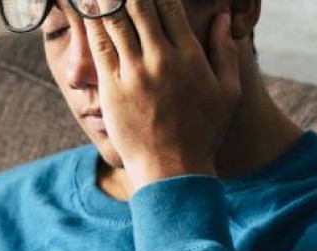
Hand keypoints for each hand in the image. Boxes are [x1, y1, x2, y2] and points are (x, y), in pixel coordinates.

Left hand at [82, 0, 243, 188]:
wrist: (172, 169)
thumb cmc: (203, 131)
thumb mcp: (228, 91)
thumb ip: (225, 50)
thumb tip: (222, 17)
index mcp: (190, 55)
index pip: (169, 5)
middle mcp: (161, 58)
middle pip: (139, 5)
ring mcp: (134, 72)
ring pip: (115, 20)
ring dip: (107, 0)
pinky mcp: (111, 87)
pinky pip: (98, 45)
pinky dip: (92, 22)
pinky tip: (89, 8)